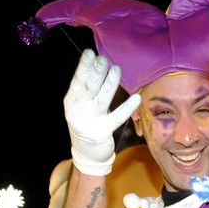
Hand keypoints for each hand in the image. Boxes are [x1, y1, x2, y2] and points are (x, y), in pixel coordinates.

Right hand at [64, 50, 140, 176]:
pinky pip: (117, 117)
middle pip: (89, 88)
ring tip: (116, 69)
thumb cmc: (87, 123)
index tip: (89, 53)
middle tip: (103, 59)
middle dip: (96, 73)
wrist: (86, 154)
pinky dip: (127, 108)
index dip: (83, 67)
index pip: (77, 81)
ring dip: (109, 84)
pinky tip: (137, 98)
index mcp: (72, 100)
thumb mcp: (82, 105)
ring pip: (102, 99)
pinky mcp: (103, 132)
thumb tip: (98, 64)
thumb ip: (88, 88)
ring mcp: (91, 121)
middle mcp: (79, 110)